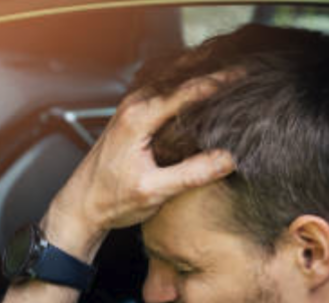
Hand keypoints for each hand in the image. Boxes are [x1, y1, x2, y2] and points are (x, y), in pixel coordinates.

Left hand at [46, 78, 235, 257]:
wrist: (80, 206)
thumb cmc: (109, 200)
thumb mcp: (154, 191)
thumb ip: (191, 174)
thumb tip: (228, 159)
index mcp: (138, 118)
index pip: (188, 90)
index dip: (221, 82)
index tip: (247, 77)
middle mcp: (134, 105)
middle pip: (182, 75)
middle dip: (214, 70)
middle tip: (247, 72)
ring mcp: (132, 107)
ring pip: (173, 80)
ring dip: (201, 75)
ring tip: (234, 78)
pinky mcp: (133, 115)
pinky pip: (165, 91)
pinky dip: (187, 87)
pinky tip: (206, 94)